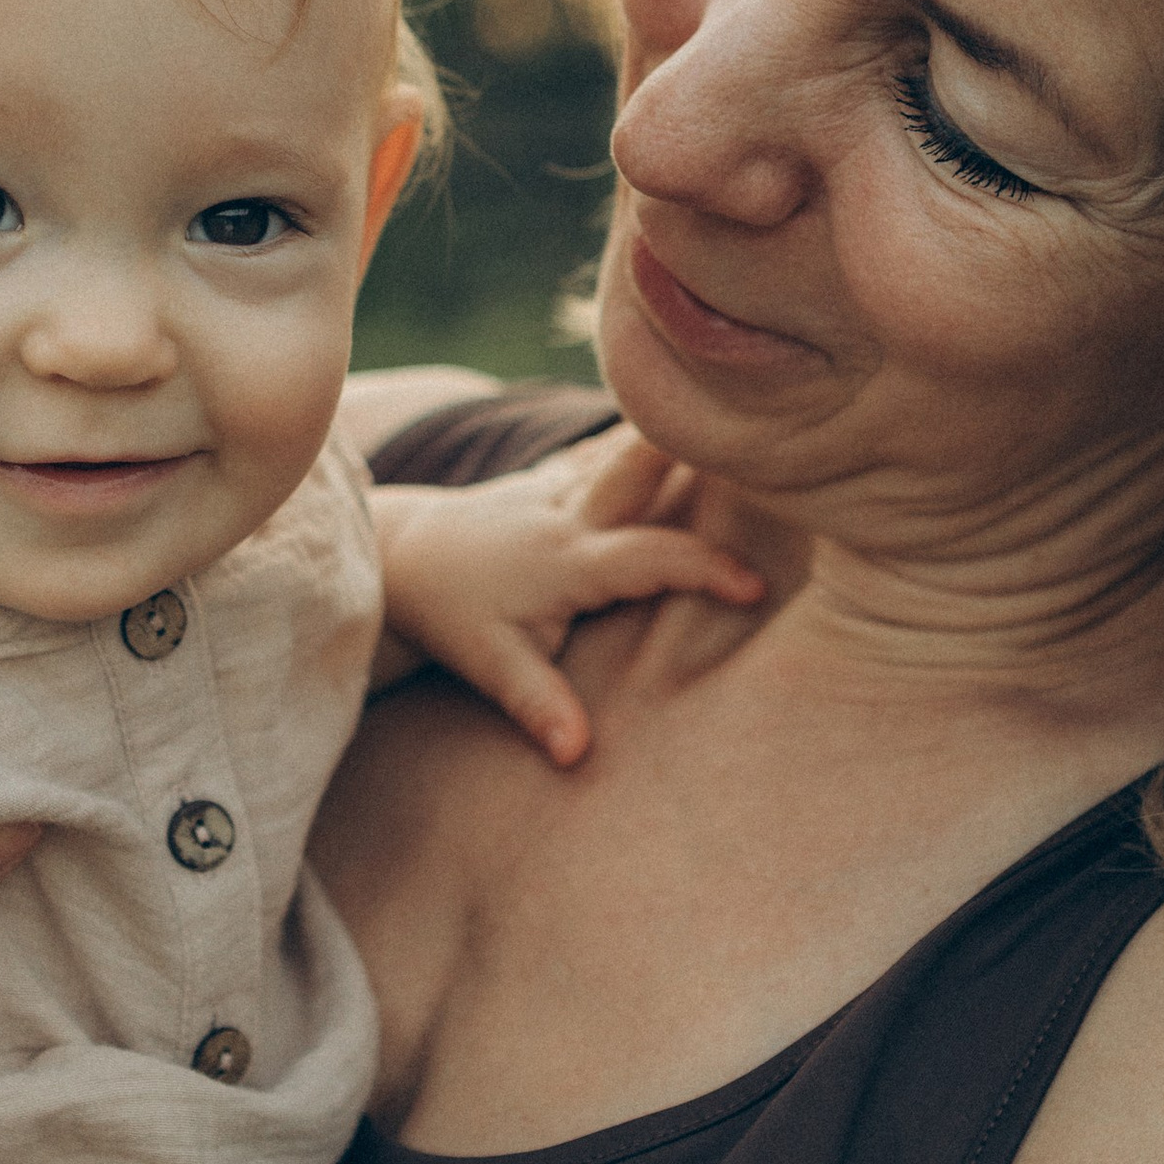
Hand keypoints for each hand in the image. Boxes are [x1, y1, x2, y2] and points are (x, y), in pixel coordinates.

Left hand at [370, 430, 766, 761]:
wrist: (406, 555)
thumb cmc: (453, 614)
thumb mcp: (492, 665)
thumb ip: (539, 705)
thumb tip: (576, 755)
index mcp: (567, 560)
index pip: (650, 558)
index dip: (705, 571)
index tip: (756, 588)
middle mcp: (570, 514)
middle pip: (636, 468)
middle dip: (687, 448)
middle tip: (754, 428)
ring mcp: (563, 487)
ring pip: (628, 450)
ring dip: (677, 434)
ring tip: (738, 408)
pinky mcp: (559, 477)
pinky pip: (613, 451)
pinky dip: (651, 438)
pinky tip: (696, 410)